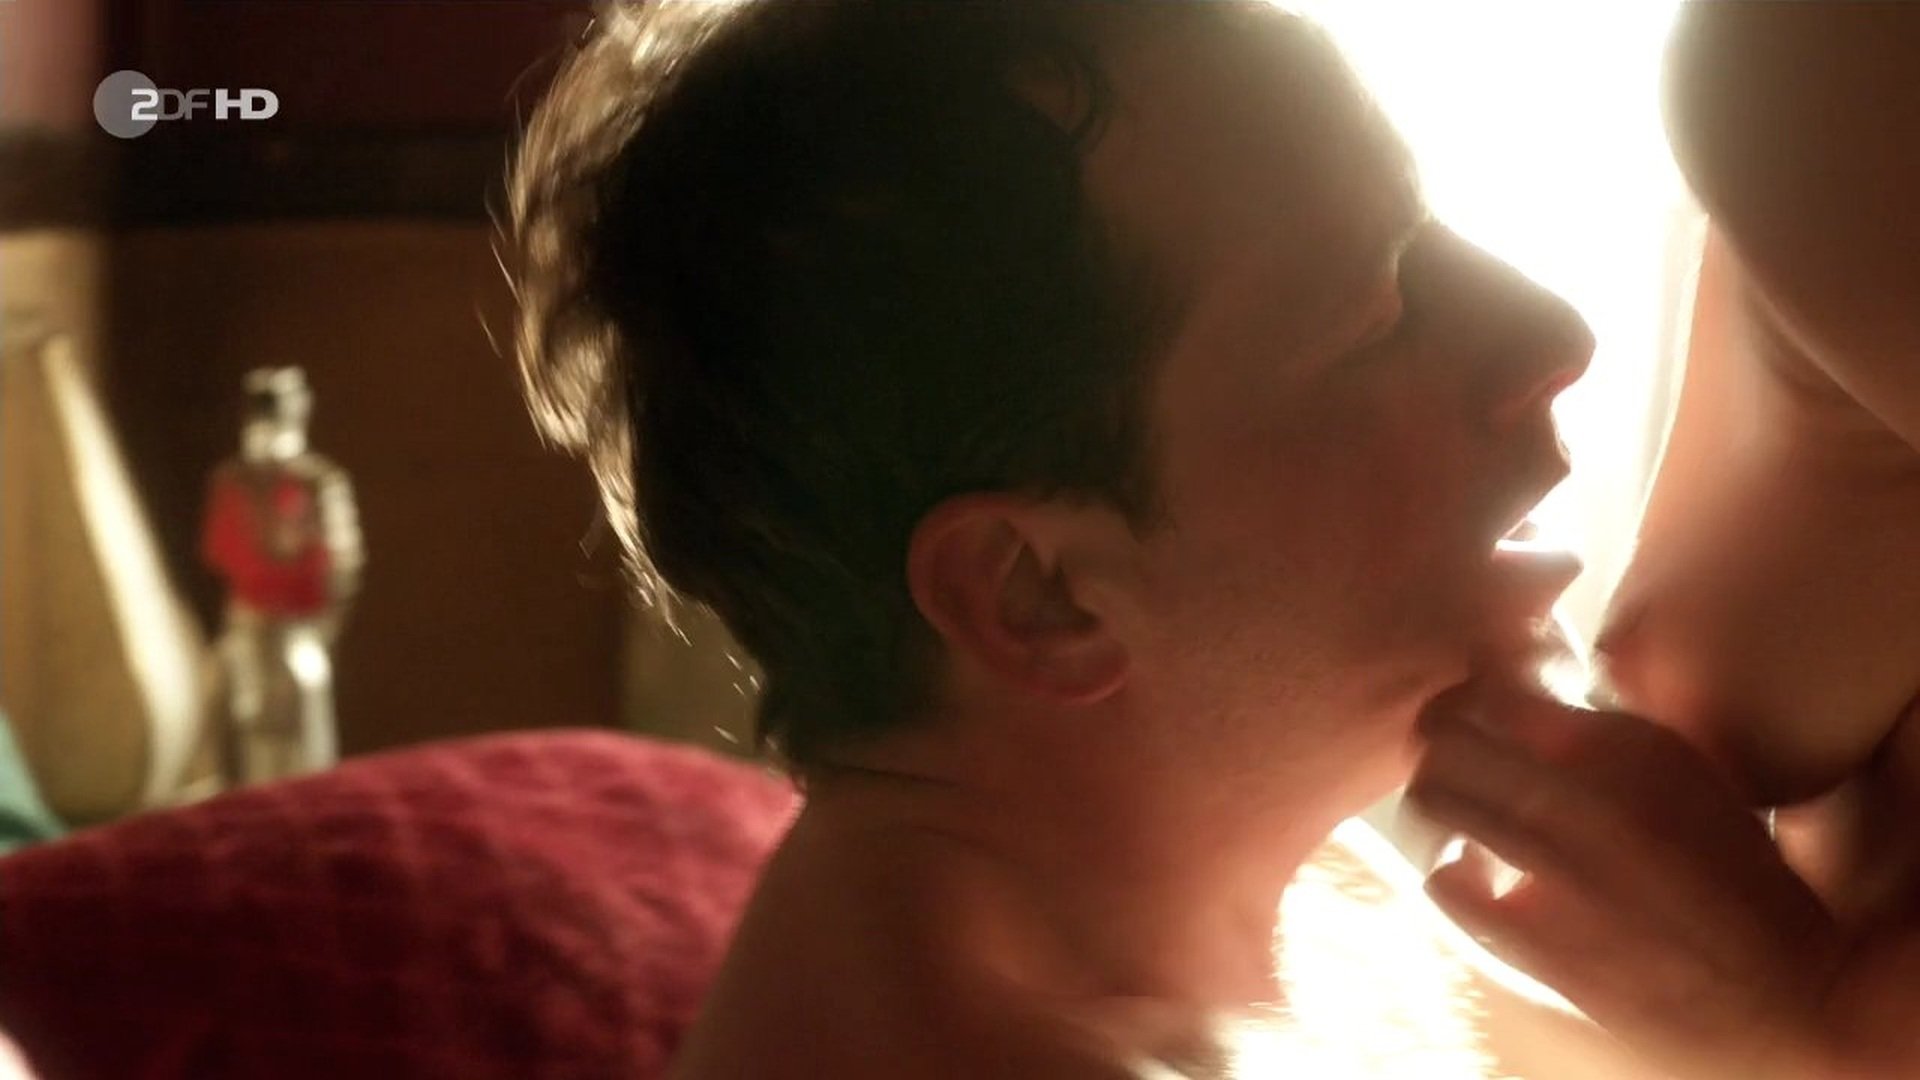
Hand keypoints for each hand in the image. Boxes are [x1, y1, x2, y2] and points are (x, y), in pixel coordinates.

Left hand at [1406, 678, 1851, 1079]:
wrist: (1780, 990)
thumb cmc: (1728, 866)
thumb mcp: (1680, 763)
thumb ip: (1599, 717)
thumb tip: (1520, 673)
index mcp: (1622, 743)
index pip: (1492, 679)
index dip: (1474, 686)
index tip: (1485, 704)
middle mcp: (1581, 798)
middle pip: (1441, 729)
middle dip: (1443, 734)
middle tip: (1458, 752)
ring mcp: (1551, 872)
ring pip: (1431, 797)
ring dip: (1441, 798)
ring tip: (1469, 811)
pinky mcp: (1532, 940)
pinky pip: (1442, 882)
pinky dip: (1450, 872)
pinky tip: (1480, 875)